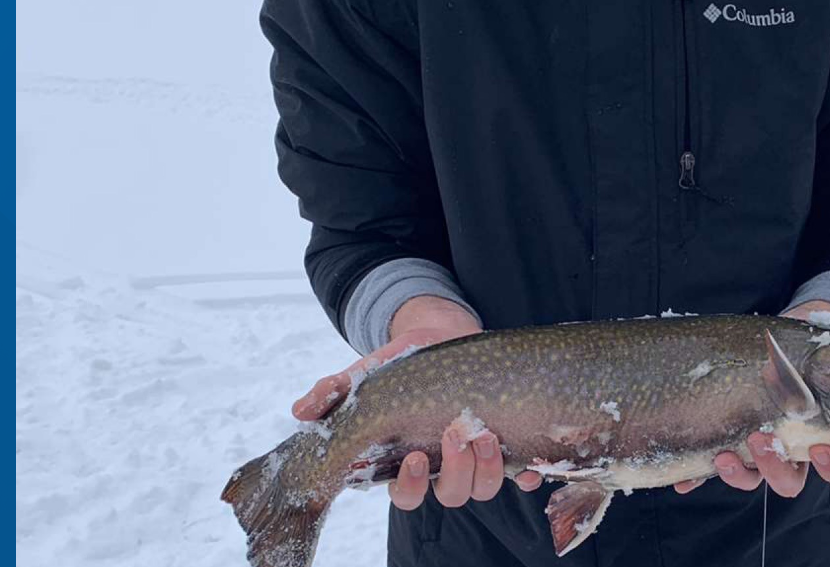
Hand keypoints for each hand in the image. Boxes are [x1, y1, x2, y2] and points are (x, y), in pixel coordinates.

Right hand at [289, 297, 539, 509]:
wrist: (439, 333)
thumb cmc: (399, 364)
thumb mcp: (363, 374)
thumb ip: (331, 392)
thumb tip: (299, 413)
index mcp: (407, 459)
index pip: (405, 495)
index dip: (410, 487)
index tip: (413, 458)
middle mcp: (442, 465)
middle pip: (451, 495)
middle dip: (456, 472)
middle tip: (456, 433)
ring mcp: (476, 456)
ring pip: (484, 486)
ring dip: (487, 467)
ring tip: (484, 432)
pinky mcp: (508, 439)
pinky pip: (524, 470)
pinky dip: (530, 470)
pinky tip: (530, 459)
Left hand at [673, 302, 829, 495]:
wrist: (774, 340)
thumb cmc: (802, 349)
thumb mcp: (817, 354)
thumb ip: (823, 363)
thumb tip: (820, 358)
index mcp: (822, 434)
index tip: (819, 450)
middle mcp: (790, 449)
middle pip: (789, 480)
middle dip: (774, 467)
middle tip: (760, 438)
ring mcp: (758, 449)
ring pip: (753, 479)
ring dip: (739, 473)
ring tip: (723, 455)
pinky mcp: (726, 442)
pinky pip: (709, 471)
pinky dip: (697, 477)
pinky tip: (685, 481)